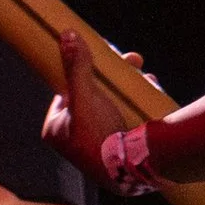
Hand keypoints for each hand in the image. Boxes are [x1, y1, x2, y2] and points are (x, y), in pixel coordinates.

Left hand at [45, 30, 158, 193]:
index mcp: (56, 130)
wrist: (130, 170)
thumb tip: (66, 35)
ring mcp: (96, 147)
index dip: (85, 74)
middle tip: (130, 61)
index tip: (100, 60)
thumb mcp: (85, 95)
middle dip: (112, 79)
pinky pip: (125, 120)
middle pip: (92, 97)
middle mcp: (73, 140)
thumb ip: (76, 67)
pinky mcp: (118, 152)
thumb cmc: (99, 134)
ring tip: (144, 74)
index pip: (68, 92)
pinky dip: (136, 106)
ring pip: (111, 107)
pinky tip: (149, 89)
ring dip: (127, 90)